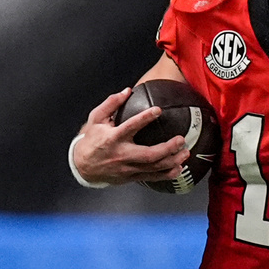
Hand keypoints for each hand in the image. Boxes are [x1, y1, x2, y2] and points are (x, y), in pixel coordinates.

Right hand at [72, 88, 189, 184]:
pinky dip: (167, 174)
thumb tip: (127, 90)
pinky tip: (178, 168)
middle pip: (148, 154)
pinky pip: (152, 177)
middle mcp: (122, 154)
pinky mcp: (131, 177)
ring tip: (185, 153)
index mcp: (113, 138)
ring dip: (172, 161)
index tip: (158, 110)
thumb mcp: (96, 119)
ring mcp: (127, 168)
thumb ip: (111, 103)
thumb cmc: (92, 140)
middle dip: (167, 148)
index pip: (130, 127)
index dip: (144, 118)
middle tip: (181, 139)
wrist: (83, 166)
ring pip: (153, 168)